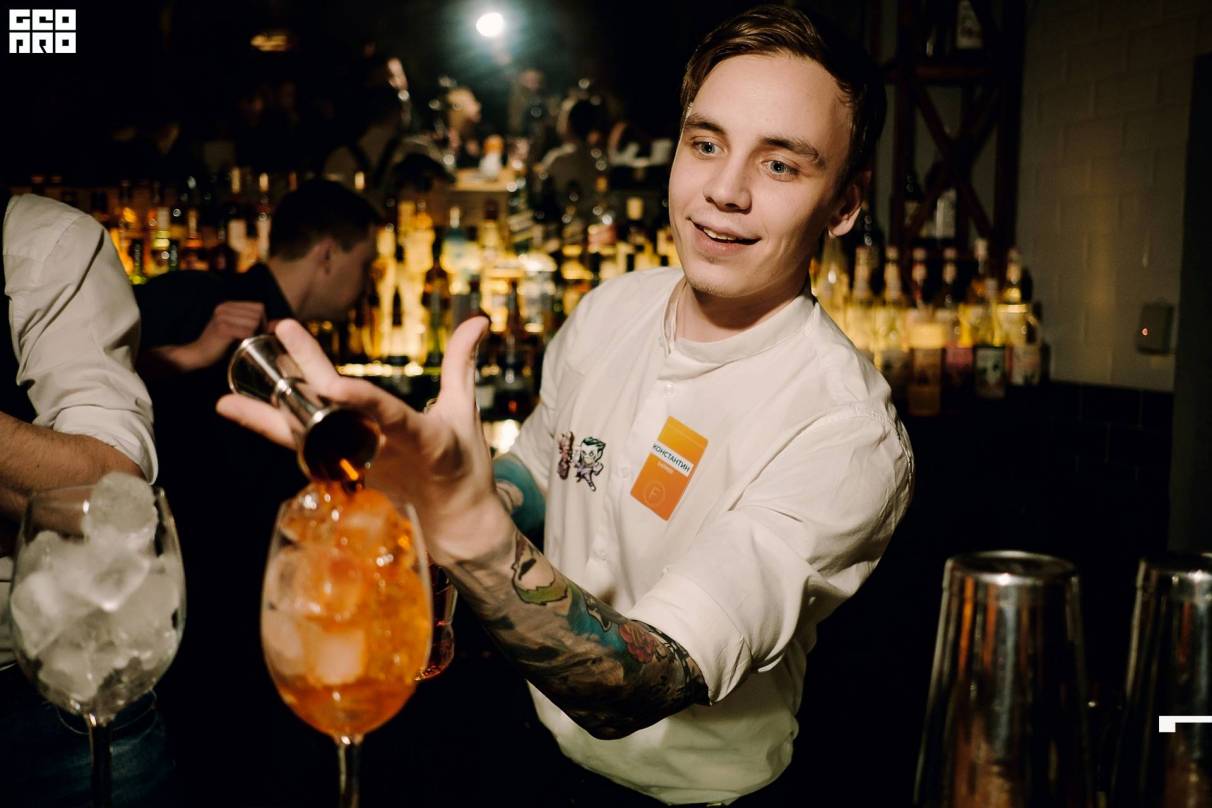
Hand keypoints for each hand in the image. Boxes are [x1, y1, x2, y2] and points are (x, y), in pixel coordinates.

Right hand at [191, 301, 265, 368]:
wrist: (198, 354)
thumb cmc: (220, 344)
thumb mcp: (236, 328)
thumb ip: (255, 323)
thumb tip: (280, 323)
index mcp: (228, 305)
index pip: (259, 307)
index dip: (262, 320)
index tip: (255, 333)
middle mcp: (224, 307)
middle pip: (258, 313)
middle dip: (260, 327)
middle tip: (252, 339)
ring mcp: (222, 317)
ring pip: (255, 322)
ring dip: (255, 334)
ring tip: (246, 342)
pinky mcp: (222, 329)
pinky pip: (247, 332)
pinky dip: (249, 340)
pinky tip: (241, 345)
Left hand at [216, 317, 510, 565]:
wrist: (453, 523)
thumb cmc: (463, 467)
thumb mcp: (467, 414)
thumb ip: (463, 363)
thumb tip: (479, 319)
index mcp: (421, 439)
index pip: (387, 415)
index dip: (359, 401)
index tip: (330, 384)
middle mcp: (383, 454)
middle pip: (338, 416)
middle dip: (309, 375)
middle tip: (285, 330)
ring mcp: (357, 466)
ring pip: (308, 438)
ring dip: (267, 416)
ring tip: (228, 397)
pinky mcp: (341, 471)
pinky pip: (300, 447)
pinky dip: (270, 427)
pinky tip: (238, 409)